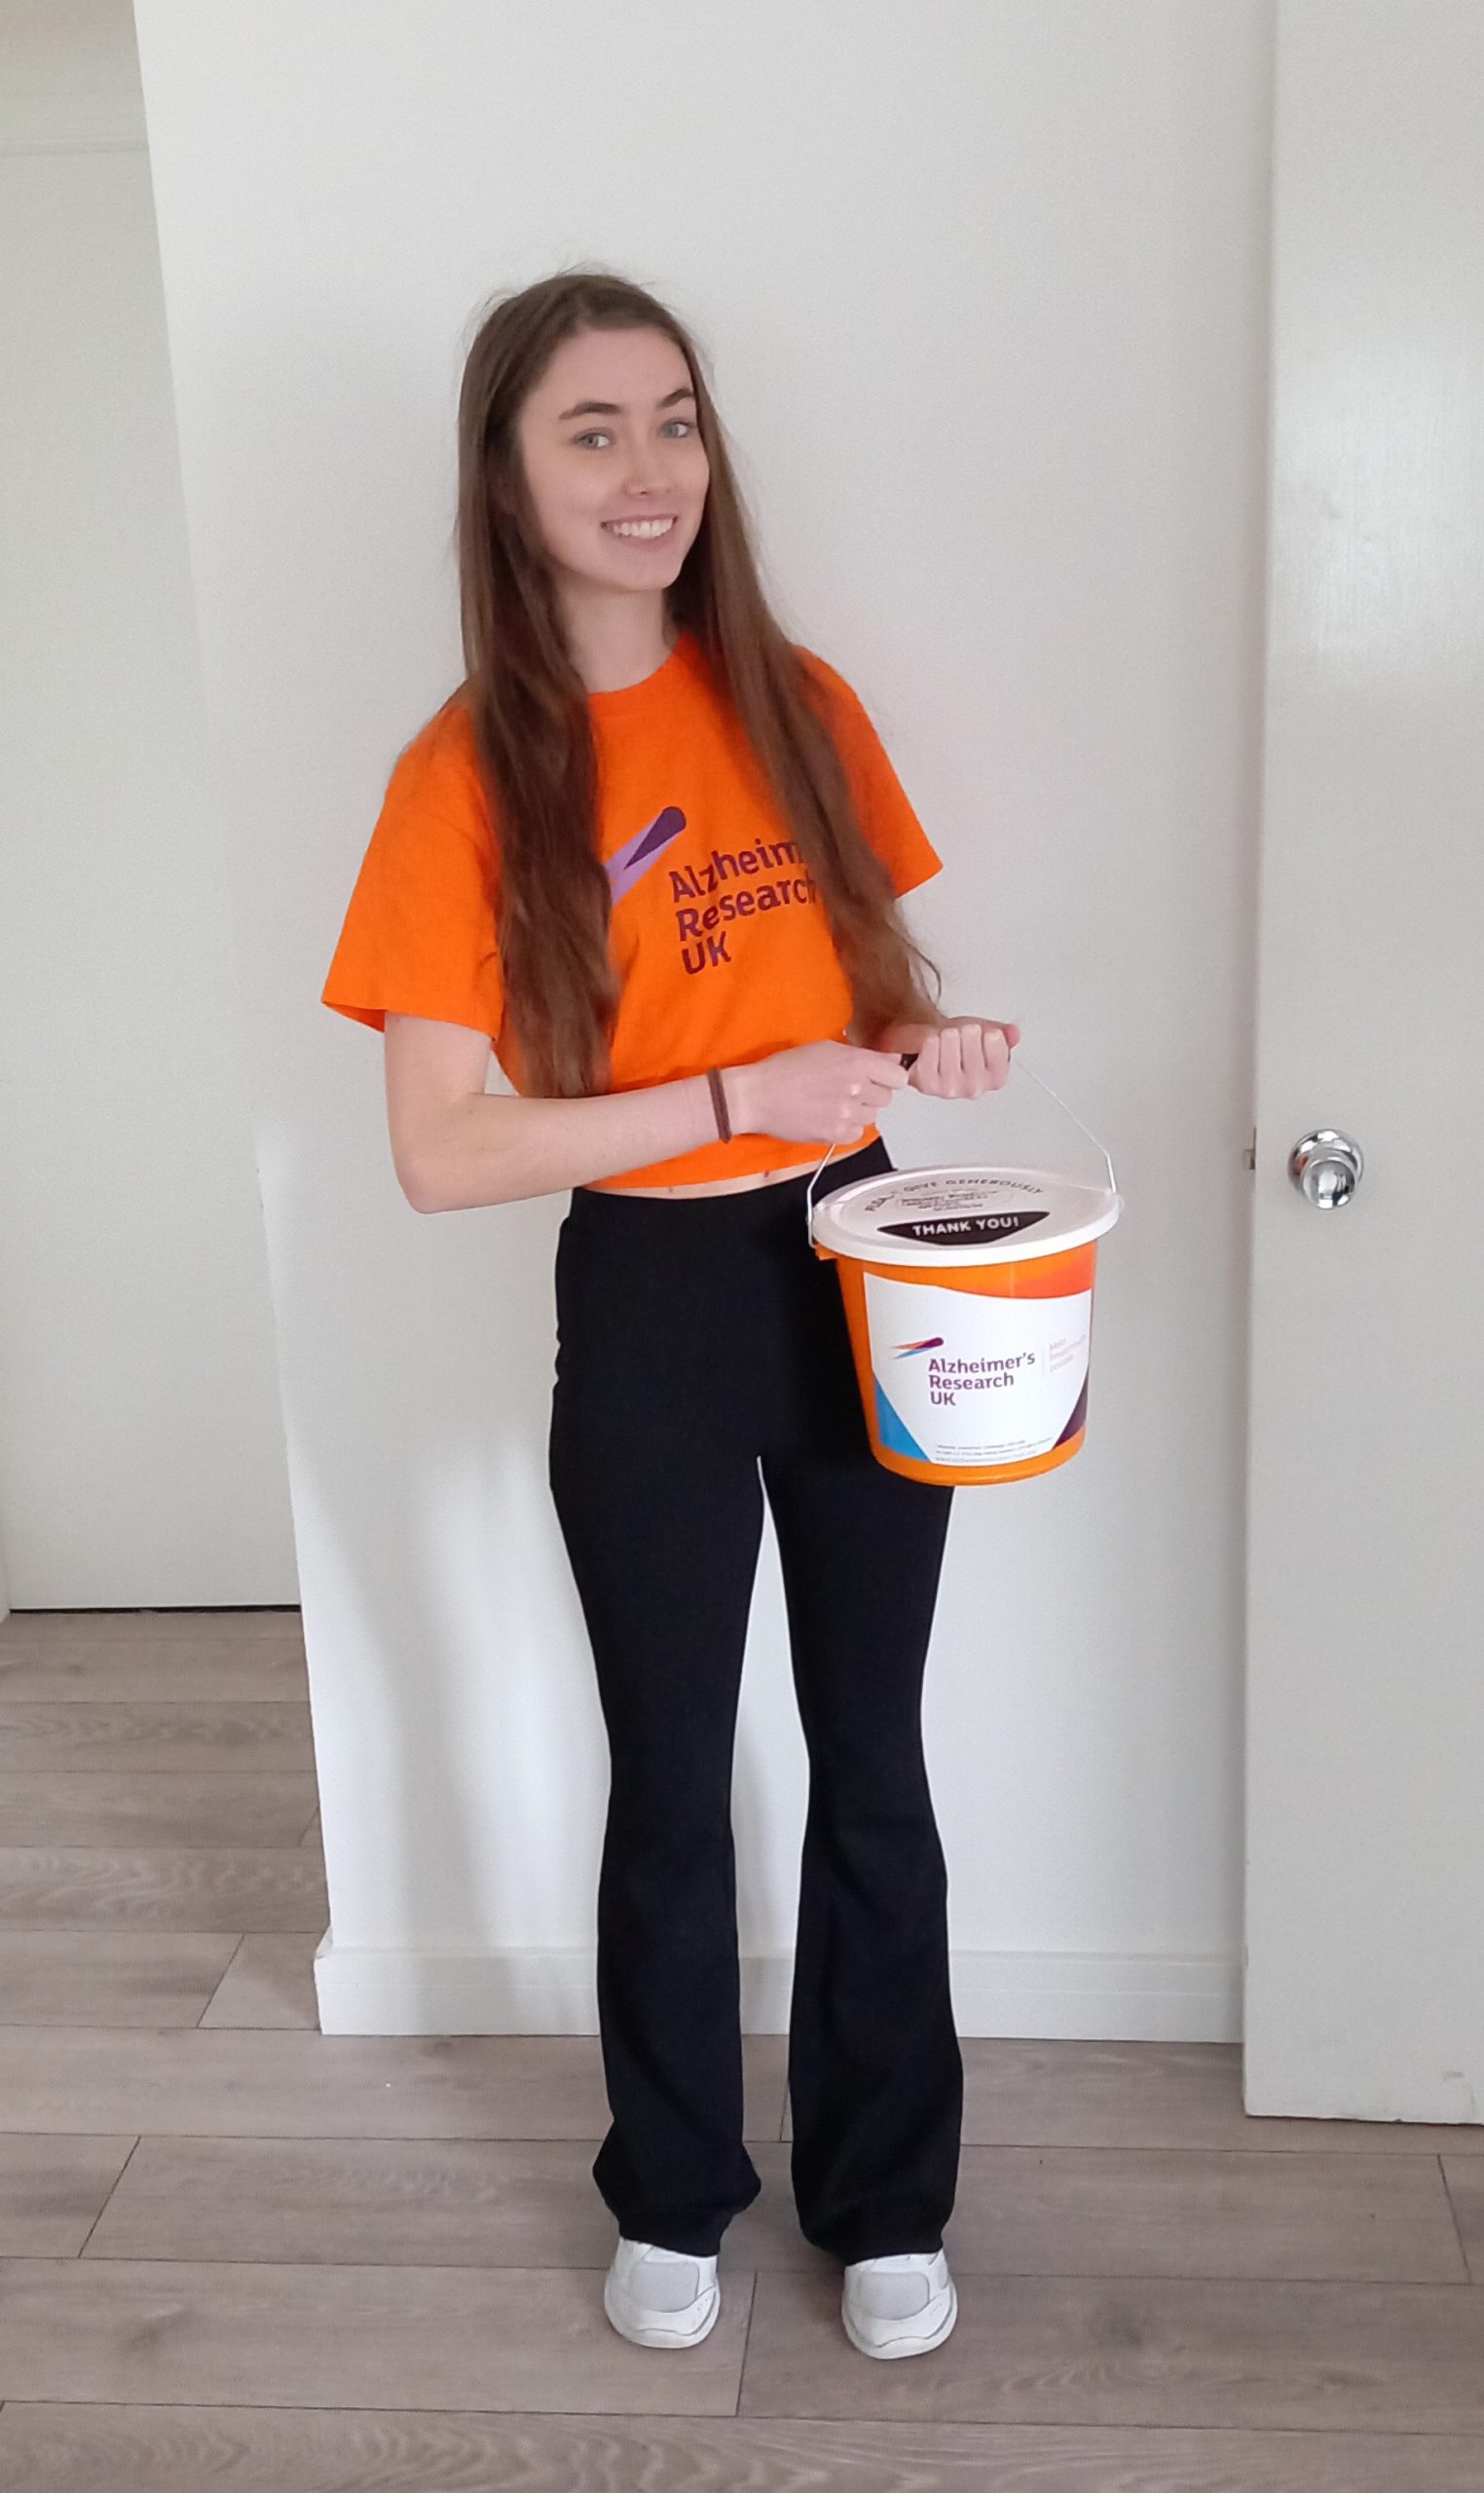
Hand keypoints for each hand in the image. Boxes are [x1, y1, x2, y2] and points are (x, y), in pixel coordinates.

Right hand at [726, 1040, 910, 1144]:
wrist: (757, 1095)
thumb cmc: (784, 1070)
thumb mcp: (825, 1049)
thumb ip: (862, 1055)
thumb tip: (889, 1060)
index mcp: (856, 1062)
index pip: (898, 1076)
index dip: (888, 1077)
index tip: (881, 1078)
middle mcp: (856, 1087)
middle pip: (886, 1098)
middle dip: (871, 1094)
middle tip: (848, 1090)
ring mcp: (847, 1113)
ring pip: (872, 1116)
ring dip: (858, 1111)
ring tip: (834, 1103)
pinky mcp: (835, 1134)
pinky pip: (856, 1134)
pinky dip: (846, 1128)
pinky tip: (829, 1117)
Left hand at [905, 1016, 1019, 1097]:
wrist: (937, 1046)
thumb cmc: (962, 1043)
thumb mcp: (987, 1032)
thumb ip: (1003, 1033)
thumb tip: (1012, 1033)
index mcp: (996, 1078)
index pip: (998, 1059)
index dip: (991, 1038)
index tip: (987, 1032)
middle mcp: (975, 1088)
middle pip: (973, 1057)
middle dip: (968, 1035)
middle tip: (966, 1030)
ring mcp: (950, 1090)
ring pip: (950, 1059)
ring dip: (948, 1039)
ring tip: (950, 1034)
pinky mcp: (928, 1086)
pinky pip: (929, 1062)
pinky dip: (930, 1046)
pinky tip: (935, 1041)